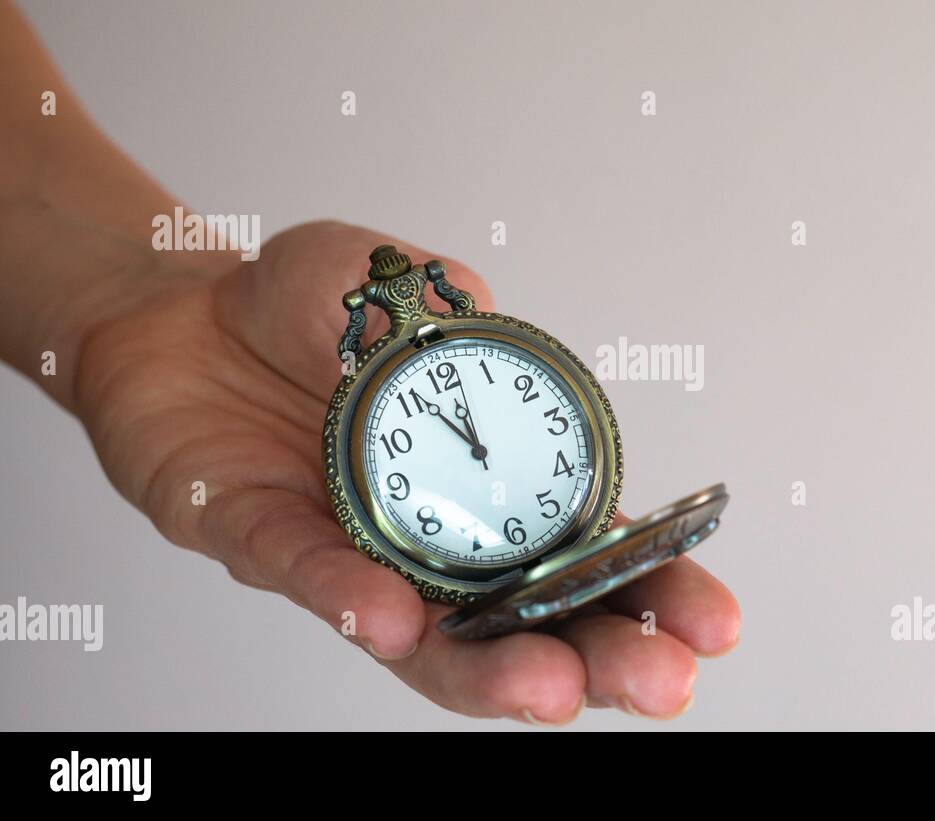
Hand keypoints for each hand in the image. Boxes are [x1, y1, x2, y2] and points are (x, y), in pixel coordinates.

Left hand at [72, 220, 740, 722]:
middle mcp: (437, 540)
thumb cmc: (304, 304)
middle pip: (531, 623)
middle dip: (600, 660)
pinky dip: (350, 598)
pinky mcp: (261, 539)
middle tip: (662, 685)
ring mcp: (357, 551)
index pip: (591, 553)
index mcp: (495, 486)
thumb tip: (488, 313)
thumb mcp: (391, 275)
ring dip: (493, 669)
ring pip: (431, 641)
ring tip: (550, 688)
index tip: (715, 625)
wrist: (175, 312)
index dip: (654, 590)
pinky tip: (392, 619)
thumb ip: (449, 299)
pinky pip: (307, 576)